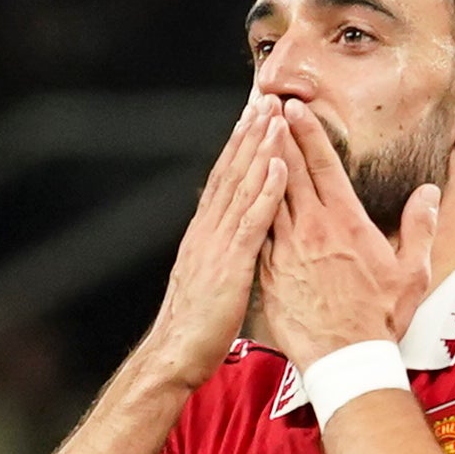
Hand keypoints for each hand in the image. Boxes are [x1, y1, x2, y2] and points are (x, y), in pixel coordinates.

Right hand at [138, 98, 291, 388]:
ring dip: (260, 150)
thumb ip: (220, 254)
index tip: (252, 117)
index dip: (238, 146)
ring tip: (275, 117)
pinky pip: (252, 222)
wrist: (175, 355)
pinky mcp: (230, 265)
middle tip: (266, 98)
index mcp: (204, 234)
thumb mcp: (208, 281)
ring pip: (241, 187)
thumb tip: (234, 239)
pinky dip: (266, 191)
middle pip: (230, 172)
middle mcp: (207, 230)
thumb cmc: (196, 328)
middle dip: (249, 134)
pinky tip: (279, 166)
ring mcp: (217, 245)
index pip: (223, 180)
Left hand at [249, 99, 434, 369]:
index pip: (322, 166)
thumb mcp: (412, 273)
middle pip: (289, 170)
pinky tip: (243, 191)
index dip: (307, 133)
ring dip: (259, 164)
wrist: (345, 360)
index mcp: (346, 224)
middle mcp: (312, 229)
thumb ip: (420, 228)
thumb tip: (428, 193)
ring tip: (250, 137)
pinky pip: (258, 230)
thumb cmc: (380, 319)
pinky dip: (251, 205)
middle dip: (277, 135)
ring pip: (268, 195)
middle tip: (264, 106)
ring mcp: (286, 250)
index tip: (293, 107)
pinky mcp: (270, 271)